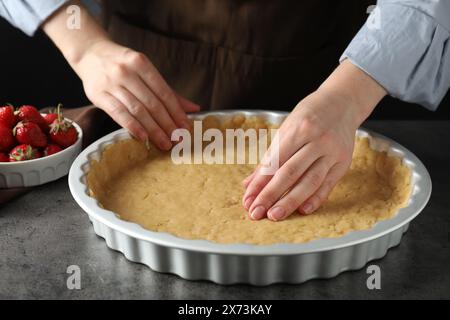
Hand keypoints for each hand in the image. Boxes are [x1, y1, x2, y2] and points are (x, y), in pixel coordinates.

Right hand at [74, 40, 199, 149]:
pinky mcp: (98, 94)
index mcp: (141, 63)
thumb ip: (168, 91)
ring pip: (137, 110)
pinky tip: (143, 137)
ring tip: (165, 142)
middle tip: (178, 139)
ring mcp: (111, 83)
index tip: (186, 127)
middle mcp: (126, 72)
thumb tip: (194, 108)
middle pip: (152, 103)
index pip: (164, 92)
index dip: (176, 112)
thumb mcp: (146, 71)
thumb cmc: (123, 65)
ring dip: (153, 129)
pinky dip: (132, 126)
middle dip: (167, 124)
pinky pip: (118, 113)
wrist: (89, 53)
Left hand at [242, 60, 386, 220]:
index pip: (274, 162)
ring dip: (290, 201)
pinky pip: (328, 184)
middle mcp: (316, 140)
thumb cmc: (308, 116)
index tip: (247, 200)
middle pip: (290, 172)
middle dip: (270, 195)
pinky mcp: (344, 162)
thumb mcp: (286, 129)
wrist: (343, 102)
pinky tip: (303, 210)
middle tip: (256, 213)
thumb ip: (270, 158)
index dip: (259, 183)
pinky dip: (316, 198)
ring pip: (309, 181)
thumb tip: (249, 184)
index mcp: (298, 129)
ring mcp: (332, 151)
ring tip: (274, 216)